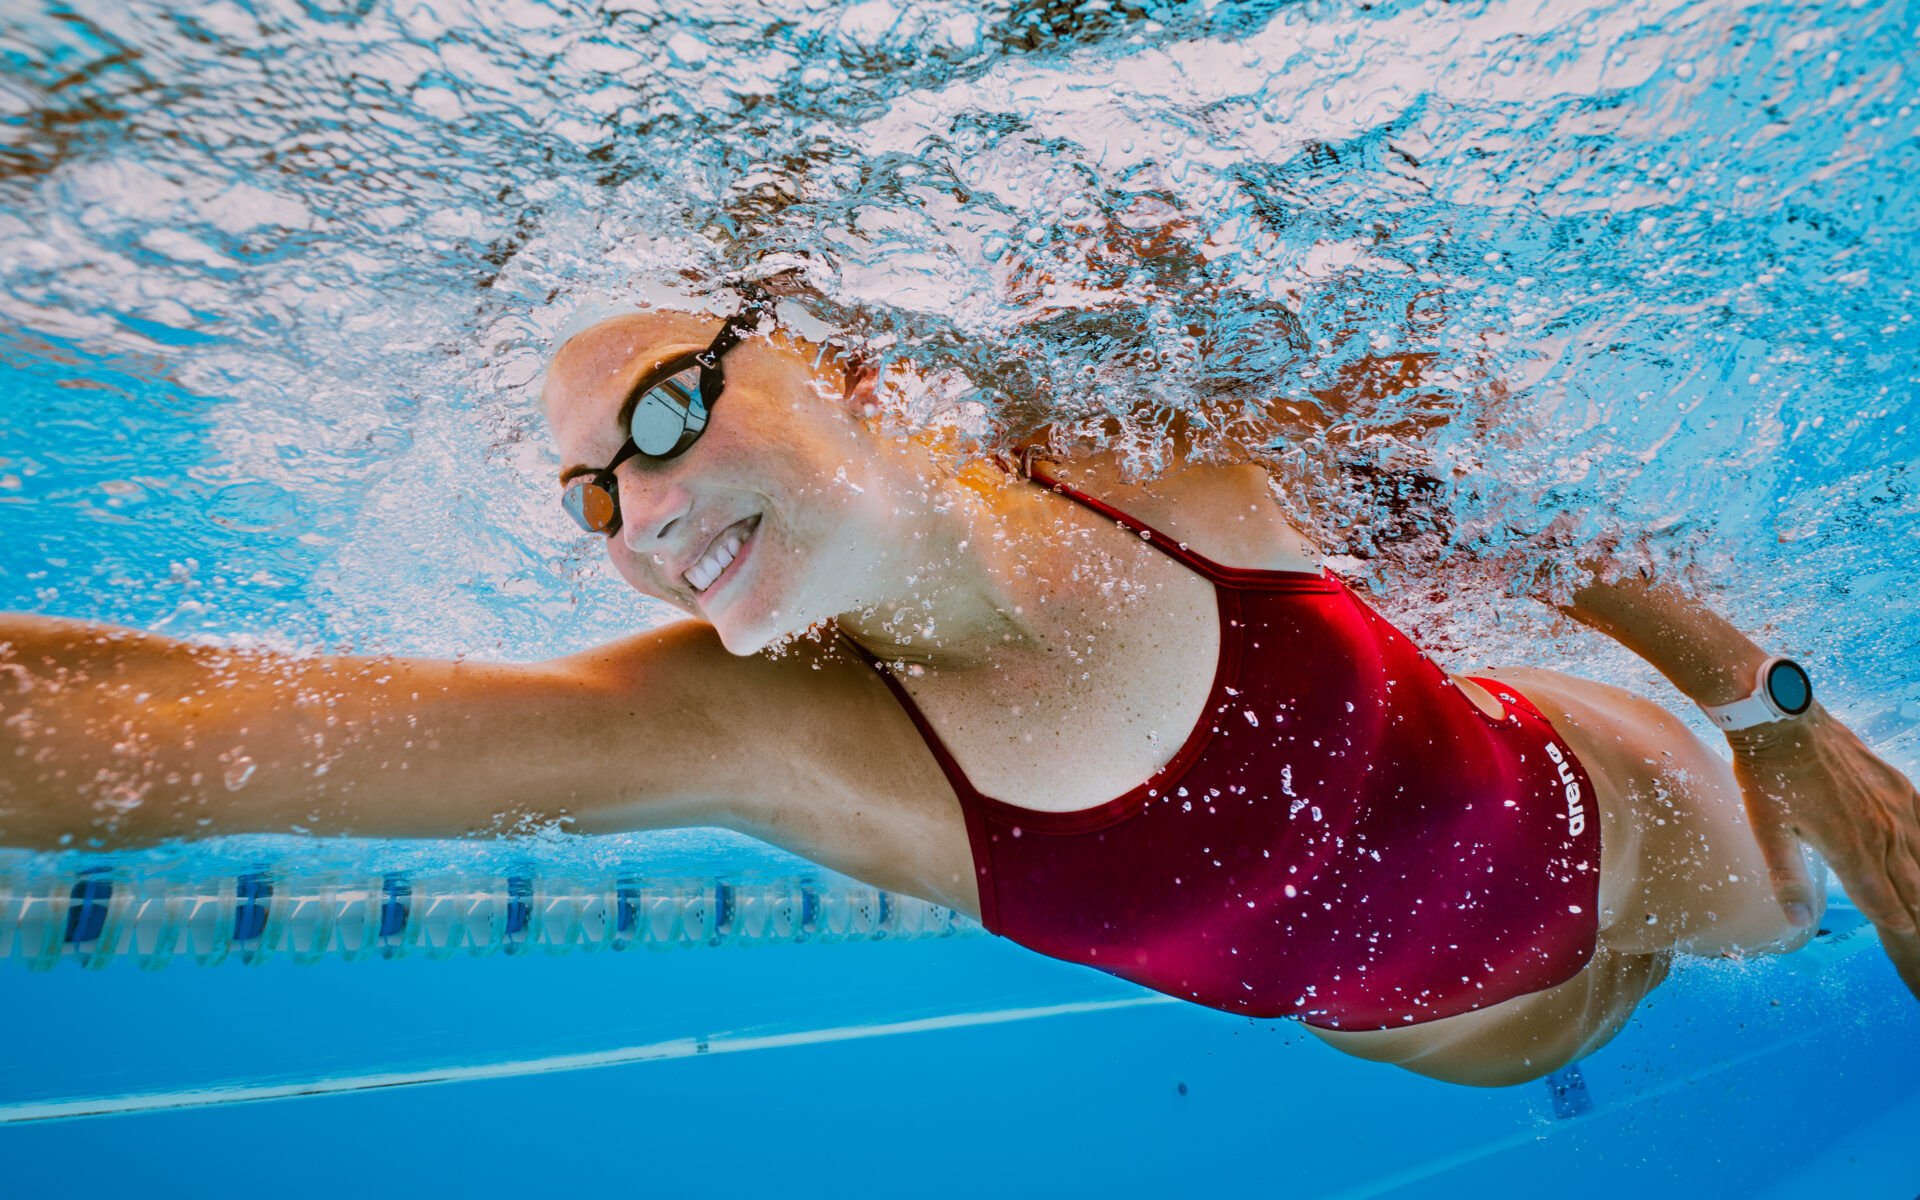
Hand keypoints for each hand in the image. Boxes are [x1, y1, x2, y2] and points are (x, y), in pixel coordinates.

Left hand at [1729, 703, 1919, 999]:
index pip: (1882, 900)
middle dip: (1916, 910)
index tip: (1905, 939)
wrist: (1783, 720)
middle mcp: (1883, 832)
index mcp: (1852, 849)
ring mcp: (1895, 805)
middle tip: (1917, 931)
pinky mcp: (1896, 783)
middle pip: (1911, 884)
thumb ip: (1787, 879)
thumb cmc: (1768, 776)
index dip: (1894, 922)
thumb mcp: (1767, 832)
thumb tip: (1798, 920)